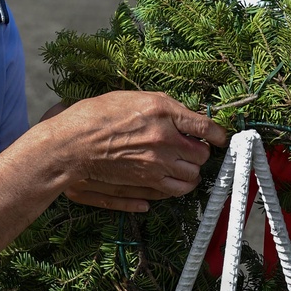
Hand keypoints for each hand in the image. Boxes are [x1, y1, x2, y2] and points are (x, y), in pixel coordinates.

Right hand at [48, 91, 226, 209]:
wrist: (71, 144)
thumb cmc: (96, 115)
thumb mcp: (134, 97)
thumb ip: (164, 107)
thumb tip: (186, 117)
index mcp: (162, 112)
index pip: (205, 126)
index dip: (217, 134)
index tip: (219, 137)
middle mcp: (164, 140)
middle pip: (201, 155)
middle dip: (200, 153)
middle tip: (192, 149)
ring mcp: (155, 165)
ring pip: (190, 178)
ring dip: (190, 173)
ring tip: (181, 166)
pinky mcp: (144, 183)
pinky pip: (173, 192)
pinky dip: (176, 188)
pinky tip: (169, 180)